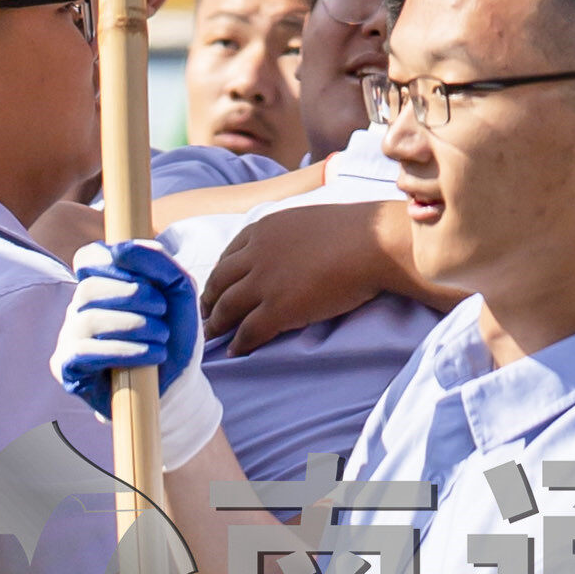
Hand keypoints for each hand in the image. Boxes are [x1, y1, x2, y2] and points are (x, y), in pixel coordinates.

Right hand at [55, 237, 219, 465]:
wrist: (177, 382)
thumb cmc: (173, 330)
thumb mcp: (177, 289)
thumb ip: (157, 261)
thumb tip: (122, 248)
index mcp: (101, 283)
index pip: (89, 257)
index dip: (114, 260)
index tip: (147, 277)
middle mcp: (79, 307)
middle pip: (90, 287)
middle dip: (133, 295)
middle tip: (162, 311)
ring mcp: (70, 336)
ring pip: (88, 318)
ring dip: (133, 325)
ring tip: (161, 337)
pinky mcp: (67, 367)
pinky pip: (82, 351)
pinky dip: (121, 350)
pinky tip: (148, 355)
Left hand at [202, 194, 423, 350]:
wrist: (369, 243)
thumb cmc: (349, 231)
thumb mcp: (304, 221)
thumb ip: (285, 236)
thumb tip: (286, 252)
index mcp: (263, 228)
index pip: (229, 254)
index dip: (219, 274)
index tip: (216, 287)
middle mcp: (256, 253)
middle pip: (220, 281)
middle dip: (210, 300)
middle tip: (206, 314)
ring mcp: (265, 282)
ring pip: (227, 308)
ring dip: (216, 325)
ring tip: (212, 337)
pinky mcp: (277, 309)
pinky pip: (248, 332)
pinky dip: (238, 344)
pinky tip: (236, 352)